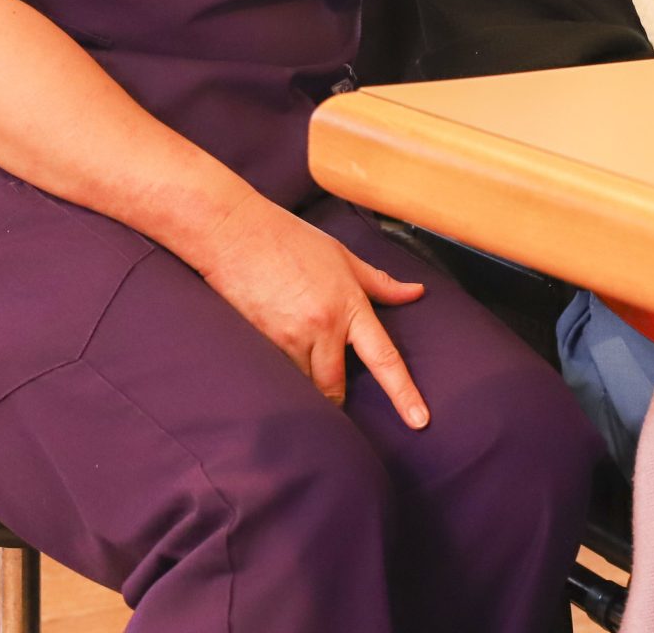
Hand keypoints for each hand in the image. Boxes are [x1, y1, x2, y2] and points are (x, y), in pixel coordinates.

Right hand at [188, 194, 431, 425]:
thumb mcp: (341, 256)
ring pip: (304, 384)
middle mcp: (323, 327)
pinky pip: (278, 374)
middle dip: (335, 398)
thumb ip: (379, 282)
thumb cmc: (288, 237)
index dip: (403, 393)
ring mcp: (290, 337)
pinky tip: (274, 358)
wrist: (233, 232)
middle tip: (334, 396)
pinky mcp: (261, 343)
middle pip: (336, 386)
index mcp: (349, 305)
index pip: (384, 358)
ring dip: (305, 384)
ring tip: (297, 369)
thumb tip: (416, 292)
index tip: (419, 421)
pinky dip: (281, 372)